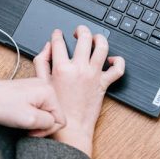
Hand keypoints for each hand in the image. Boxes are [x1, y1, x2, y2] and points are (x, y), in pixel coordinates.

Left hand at [0, 78, 65, 136]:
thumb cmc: (1, 105)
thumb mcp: (29, 120)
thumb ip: (48, 123)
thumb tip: (54, 122)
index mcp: (48, 91)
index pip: (61, 120)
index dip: (46, 130)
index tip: (31, 130)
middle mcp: (44, 85)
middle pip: (53, 115)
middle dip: (40, 124)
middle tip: (24, 125)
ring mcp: (35, 87)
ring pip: (44, 112)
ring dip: (33, 120)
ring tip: (19, 119)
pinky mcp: (26, 90)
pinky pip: (35, 107)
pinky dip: (28, 113)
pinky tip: (17, 113)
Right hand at [32, 26, 124, 156]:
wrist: (70, 128)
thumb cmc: (56, 109)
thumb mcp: (41, 83)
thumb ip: (41, 62)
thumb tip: (47, 47)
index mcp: (61, 68)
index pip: (58, 42)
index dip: (57, 34)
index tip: (57, 34)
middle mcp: (79, 68)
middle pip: (83, 38)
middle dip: (80, 29)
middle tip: (78, 31)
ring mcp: (93, 75)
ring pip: (102, 47)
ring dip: (99, 38)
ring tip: (94, 38)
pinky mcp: (104, 84)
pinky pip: (117, 69)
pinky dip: (118, 61)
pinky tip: (111, 59)